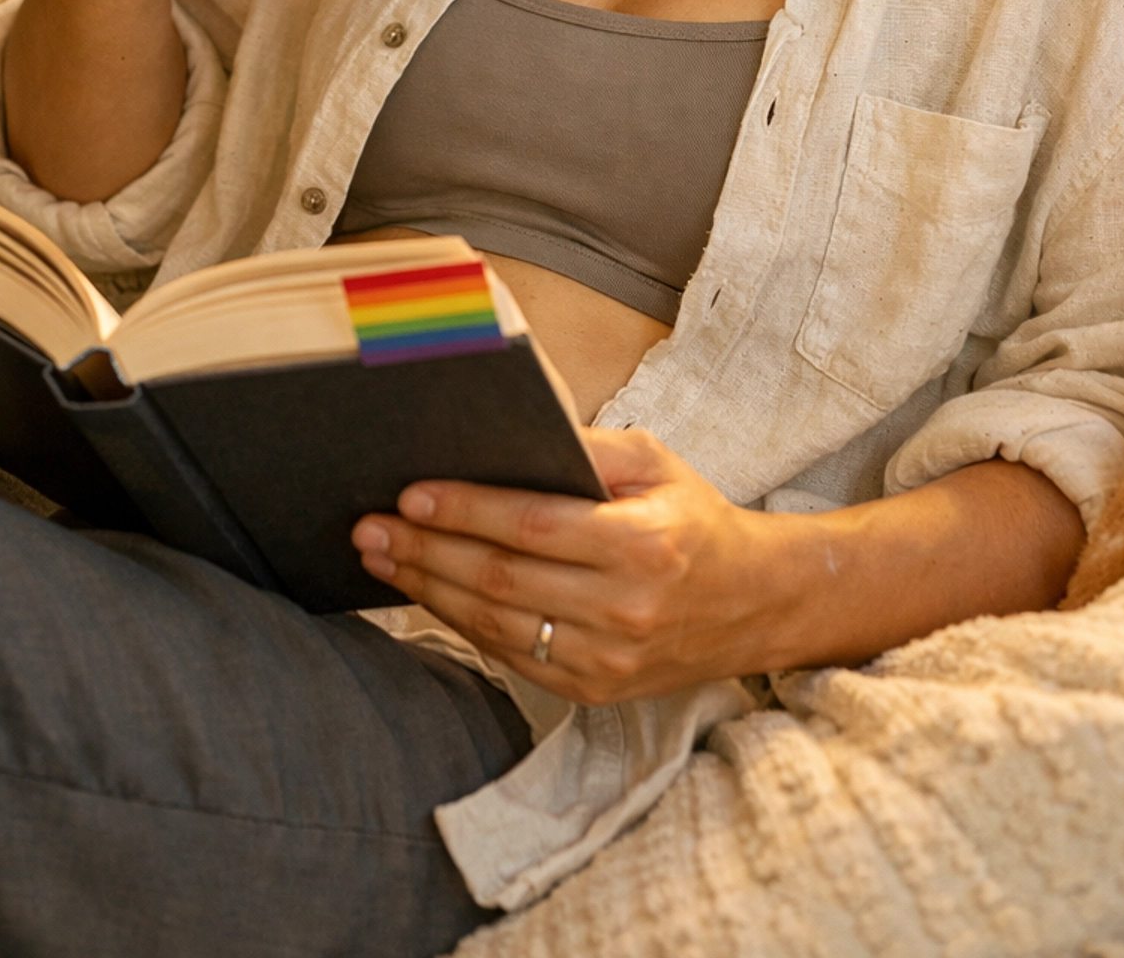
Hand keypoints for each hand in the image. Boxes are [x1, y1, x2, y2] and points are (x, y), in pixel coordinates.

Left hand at [351, 428, 789, 706]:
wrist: (754, 603)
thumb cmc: (695, 519)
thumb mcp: (656, 462)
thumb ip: (587, 447)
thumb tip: (509, 434)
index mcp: (642, 544)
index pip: (532, 526)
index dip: (465, 510)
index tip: (410, 493)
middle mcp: (624, 608)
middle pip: (502, 580)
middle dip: (427, 550)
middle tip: (369, 526)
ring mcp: (608, 659)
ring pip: (497, 625)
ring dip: (430, 590)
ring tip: (383, 557)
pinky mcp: (594, 689)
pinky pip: (512, 658)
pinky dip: (462, 625)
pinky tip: (429, 594)